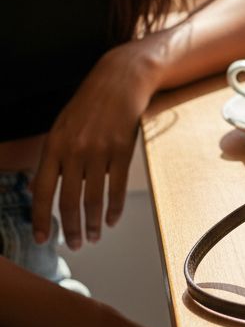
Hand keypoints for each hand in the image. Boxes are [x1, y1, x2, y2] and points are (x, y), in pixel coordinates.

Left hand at [31, 42, 159, 248]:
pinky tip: (111, 219)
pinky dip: (114, 208)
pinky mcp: (122, 151)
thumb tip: (41, 189)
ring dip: (92, 223)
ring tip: (93, 237)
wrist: (119, 81)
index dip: (41, 218)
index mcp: (54, 146)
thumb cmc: (89, 104)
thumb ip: (53, 158)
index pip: (42, 191)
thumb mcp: (61, 127)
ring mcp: (100, 151)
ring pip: (94, 198)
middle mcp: (75, 150)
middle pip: (70, 201)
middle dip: (71, 229)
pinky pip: (116, 188)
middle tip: (74, 244)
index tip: (43, 238)